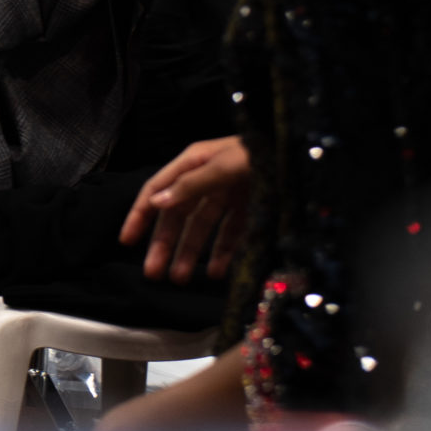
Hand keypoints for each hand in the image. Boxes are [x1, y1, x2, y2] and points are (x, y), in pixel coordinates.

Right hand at [118, 136, 251, 281]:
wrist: (304, 151)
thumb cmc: (264, 152)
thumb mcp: (226, 165)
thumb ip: (192, 184)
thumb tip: (157, 203)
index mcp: (193, 163)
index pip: (157, 191)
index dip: (141, 216)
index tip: (126, 241)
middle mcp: (207, 179)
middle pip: (179, 215)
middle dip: (165, 244)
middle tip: (153, 274)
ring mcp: (229, 194)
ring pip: (203, 229)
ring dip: (191, 253)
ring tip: (181, 279)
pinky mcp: (252, 208)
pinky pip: (232, 234)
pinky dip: (223, 253)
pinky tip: (216, 272)